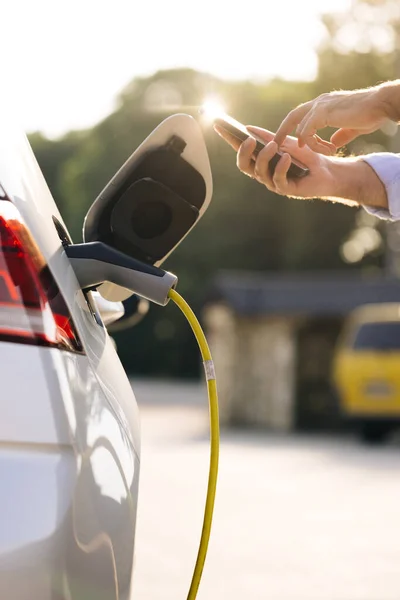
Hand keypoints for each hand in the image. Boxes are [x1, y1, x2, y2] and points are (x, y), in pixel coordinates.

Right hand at [215, 124, 339, 199]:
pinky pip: (277, 180)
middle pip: (244, 166)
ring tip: (274, 146)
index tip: (219, 125)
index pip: (241, 150)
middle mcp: (263, 173)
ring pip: (259, 172)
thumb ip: (269, 137)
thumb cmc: (306, 157)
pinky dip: (280, 168)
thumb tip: (248, 128)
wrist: (327, 170)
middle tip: (249, 140)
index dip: (229, 139)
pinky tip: (285, 158)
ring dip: (265, 158)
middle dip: (243, 153)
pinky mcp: (286, 189)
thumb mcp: (286, 141)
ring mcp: (273, 182)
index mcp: (261, 161)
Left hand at [274, 86, 390, 151]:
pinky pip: (308, 134)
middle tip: (276, 146)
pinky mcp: (322, 113)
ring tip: (328, 152)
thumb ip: (340, 135)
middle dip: (283, 132)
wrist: (381, 105)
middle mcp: (319, 102)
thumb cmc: (371, 114)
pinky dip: (316, 146)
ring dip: (312, 146)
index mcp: (324, 104)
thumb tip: (333, 142)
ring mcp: (320, 106)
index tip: (292, 142)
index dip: (294, 127)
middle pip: (293, 116)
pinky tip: (331, 150)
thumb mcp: (352, 128)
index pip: (302, 114)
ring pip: (302, 130)